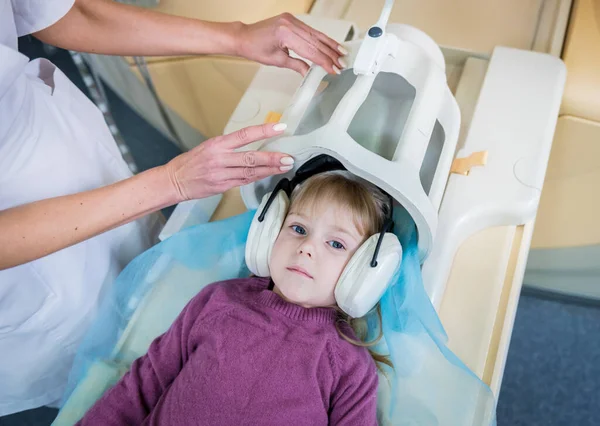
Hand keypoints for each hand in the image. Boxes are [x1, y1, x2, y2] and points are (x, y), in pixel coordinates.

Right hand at [165, 123, 293, 201]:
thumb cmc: (191, 162)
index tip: (280, 128)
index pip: (244, 135)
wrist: (174, 180)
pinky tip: (270, 174)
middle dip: (272, 158)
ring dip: (270, 170)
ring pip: (250, 172)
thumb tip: (253, 144)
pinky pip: (244, 181)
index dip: (263, 131)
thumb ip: (229, 147)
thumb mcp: (208, 147)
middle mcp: (220, 158)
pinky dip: (258, 177)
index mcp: (217, 144)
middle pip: (251, 158)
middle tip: (288, 157)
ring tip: (284, 166)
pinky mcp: (222, 187)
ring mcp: (221, 174)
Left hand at [235, 13, 347, 75]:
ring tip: (342, 54)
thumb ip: (297, 65)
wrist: (244, 36)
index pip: (310, 50)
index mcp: (285, 34)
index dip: (323, 61)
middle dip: (330, 54)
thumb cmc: (255, 48)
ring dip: (330, 45)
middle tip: (342, 64)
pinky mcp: (292, 19)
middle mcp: (290, 23)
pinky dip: (321, 39)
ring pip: (316, 34)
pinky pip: (310, 30)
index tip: (333, 70)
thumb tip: (311, 73)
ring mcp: (292, 19)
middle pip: (316, 41)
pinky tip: (331, 44)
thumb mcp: (277, 61)